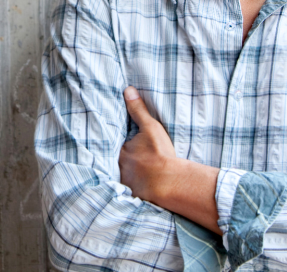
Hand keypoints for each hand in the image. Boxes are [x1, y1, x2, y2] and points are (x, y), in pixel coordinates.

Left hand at [119, 87, 221, 232]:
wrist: (170, 182)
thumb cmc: (160, 153)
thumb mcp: (150, 127)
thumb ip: (138, 110)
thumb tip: (128, 90)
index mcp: (121, 151)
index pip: (115, 145)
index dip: (119, 144)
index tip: (126, 144)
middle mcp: (119, 168)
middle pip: (118, 162)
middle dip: (122, 160)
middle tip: (132, 160)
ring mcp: (126, 184)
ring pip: (123, 176)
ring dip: (128, 175)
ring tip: (136, 174)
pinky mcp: (134, 196)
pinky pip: (130, 191)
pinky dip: (134, 189)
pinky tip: (140, 189)